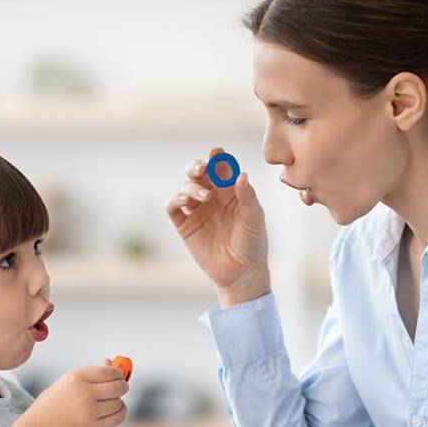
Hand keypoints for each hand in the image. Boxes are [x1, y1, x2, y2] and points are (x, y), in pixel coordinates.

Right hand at [25, 364, 127, 426]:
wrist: (41, 426)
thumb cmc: (56, 401)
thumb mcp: (69, 381)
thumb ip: (92, 372)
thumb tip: (112, 362)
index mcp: (77, 377)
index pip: (110, 372)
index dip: (118, 373)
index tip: (119, 376)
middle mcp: (84, 393)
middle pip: (118, 387)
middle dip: (123, 386)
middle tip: (121, 387)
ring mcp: (89, 411)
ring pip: (118, 403)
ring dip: (118, 401)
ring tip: (110, 401)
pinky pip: (118, 417)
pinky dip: (121, 412)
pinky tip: (116, 409)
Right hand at [165, 146, 270, 305]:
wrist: (241, 273)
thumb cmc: (252, 244)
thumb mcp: (254, 218)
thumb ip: (248, 196)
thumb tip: (241, 174)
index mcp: (230, 191)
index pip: (220, 168)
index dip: (217, 158)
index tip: (216, 153)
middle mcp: (212, 197)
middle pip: (198, 173)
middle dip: (196, 166)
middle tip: (201, 168)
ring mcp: (197, 211)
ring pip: (185, 187)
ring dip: (191, 186)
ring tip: (204, 197)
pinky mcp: (185, 226)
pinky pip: (173, 207)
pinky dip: (175, 199)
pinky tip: (185, 201)